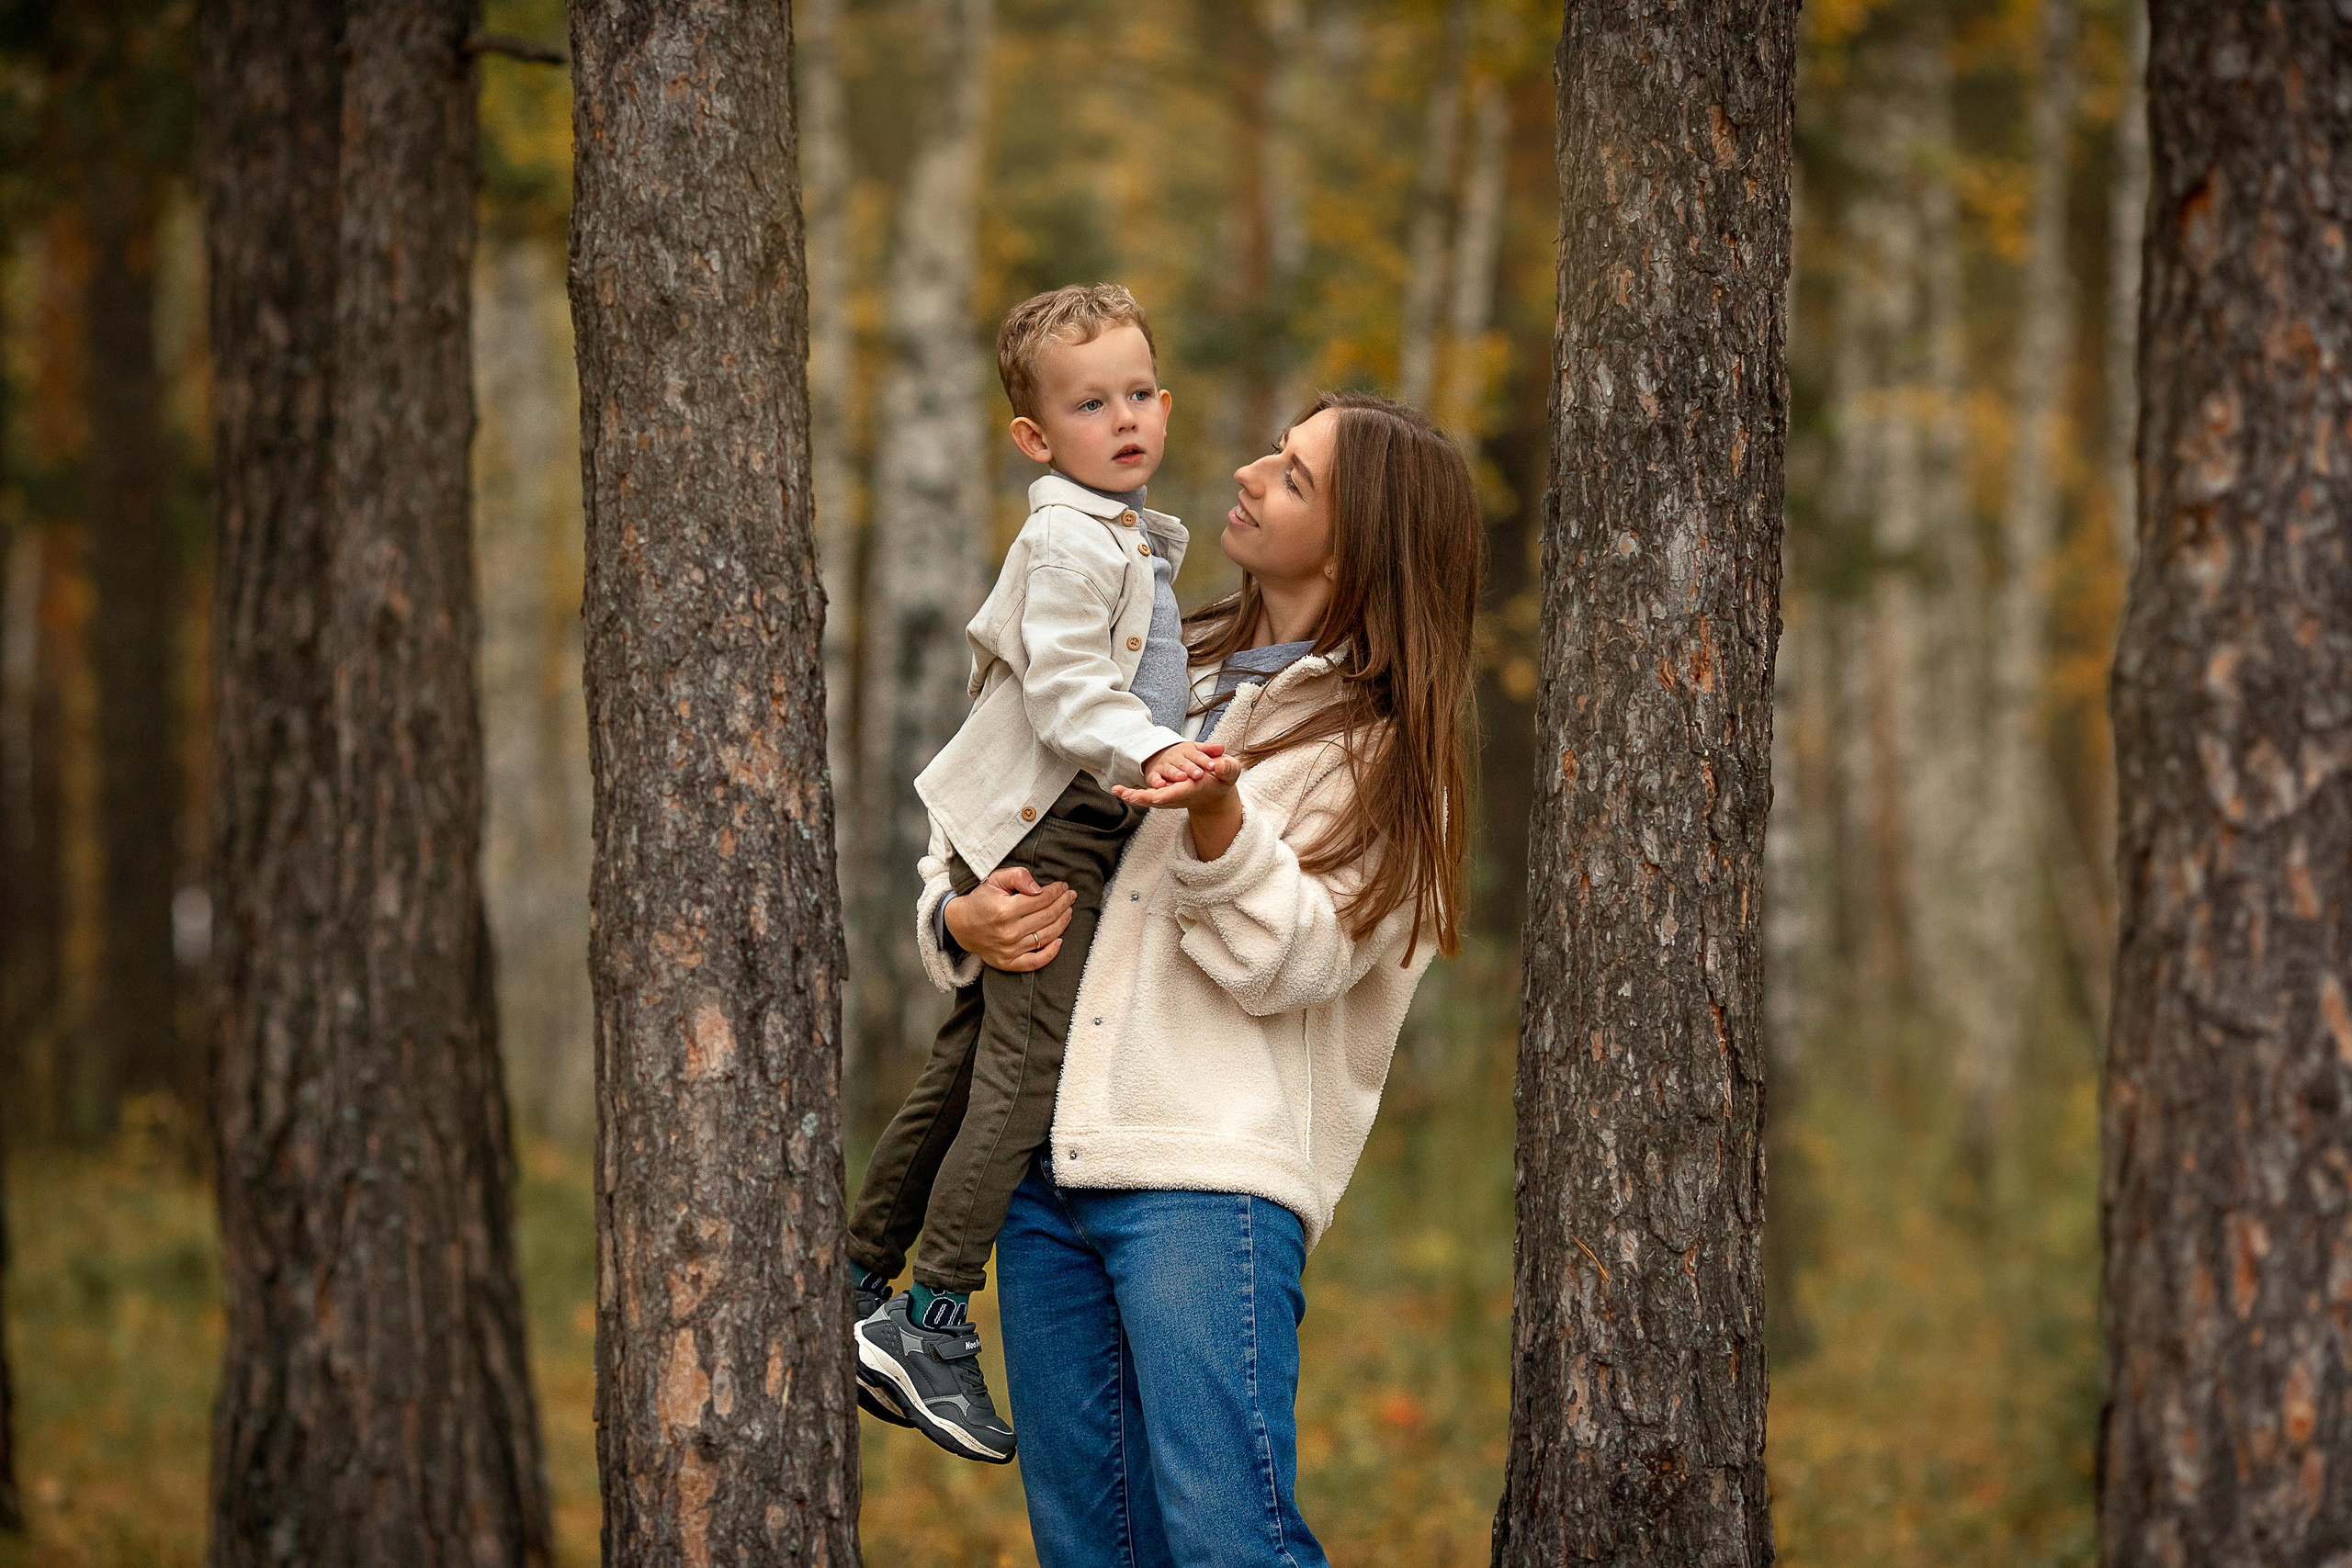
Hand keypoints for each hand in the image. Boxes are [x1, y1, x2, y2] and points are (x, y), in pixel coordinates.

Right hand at [943, 865, 1076, 971]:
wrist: (961, 925)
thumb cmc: (981, 900)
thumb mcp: (994, 880)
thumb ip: (1017, 876)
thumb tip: (1039, 887)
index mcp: (1005, 910)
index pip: (1041, 899)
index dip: (1056, 891)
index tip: (1063, 886)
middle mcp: (1008, 932)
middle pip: (1047, 917)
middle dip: (1063, 904)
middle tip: (1070, 896)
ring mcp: (1009, 950)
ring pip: (1046, 937)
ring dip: (1062, 923)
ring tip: (1068, 911)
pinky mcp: (1008, 963)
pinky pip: (1035, 962)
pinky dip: (1051, 953)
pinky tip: (1060, 941)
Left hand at [1113, 753, 1242, 811]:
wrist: (1215, 790)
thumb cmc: (1222, 778)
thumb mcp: (1229, 771)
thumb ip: (1226, 768)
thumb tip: (1220, 765)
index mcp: (1193, 789)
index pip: (1178, 793)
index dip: (1167, 794)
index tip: (1155, 796)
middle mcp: (1179, 794)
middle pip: (1159, 799)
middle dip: (1144, 797)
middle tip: (1129, 795)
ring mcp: (1170, 795)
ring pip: (1149, 798)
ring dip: (1133, 795)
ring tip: (1117, 791)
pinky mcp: (1164, 792)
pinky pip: (1146, 794)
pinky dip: (1133, 793)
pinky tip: (1118, 790)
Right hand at [1140, 739, 1225, 788]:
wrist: (1163, 758)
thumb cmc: (1186, 757)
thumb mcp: (1197, 751)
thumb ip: (1209, 750)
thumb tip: (1221, 748)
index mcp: (1188, 750)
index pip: (1198, 755)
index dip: (1205, 760)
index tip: (1213, 766)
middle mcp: (1175, 757)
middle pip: (1184, 763)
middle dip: (1191, 768)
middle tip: (1199, 774)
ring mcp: (1164, 766)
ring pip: (1169, 770)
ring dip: (1175, 774)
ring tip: (1182, 778)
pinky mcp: (1153, 774)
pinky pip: (1153, 778)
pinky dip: (1156, 781)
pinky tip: (1161, 785)